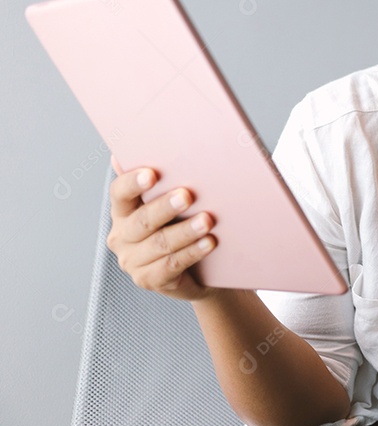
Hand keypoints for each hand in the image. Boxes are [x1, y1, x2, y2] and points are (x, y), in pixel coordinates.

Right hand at [105, 156, 217, 300]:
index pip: (120, 193)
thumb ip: (168, 177)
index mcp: (123, 210)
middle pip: (142, 220)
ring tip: (208, 220)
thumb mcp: (176, 200)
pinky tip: (209, 242)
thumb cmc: (186, 222)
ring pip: (160, 244)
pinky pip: (171, 266)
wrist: (201, 268)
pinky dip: (192, 252)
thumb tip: (158, 145)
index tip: (152, 173)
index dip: (133, 182)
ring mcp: (133, 261)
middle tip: (188, 195)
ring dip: (185, 231)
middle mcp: (122, 235)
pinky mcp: (150, 280)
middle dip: (165, 207)